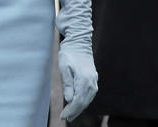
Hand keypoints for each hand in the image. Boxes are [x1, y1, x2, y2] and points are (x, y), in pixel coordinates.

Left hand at [55, 0, 97, 121]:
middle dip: (75, 111)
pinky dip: (83, 100)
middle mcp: (92, 82)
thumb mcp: (64, 66)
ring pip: (88, 98)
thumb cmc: (69, 53)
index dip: (72, 110)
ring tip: (70, 114)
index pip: (79, 100)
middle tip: (65, 118)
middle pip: (84, 101)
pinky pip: (89, 93)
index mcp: (85, 79)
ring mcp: (94, 80)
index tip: (63, 116)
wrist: (78, 41)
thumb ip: (67, 83)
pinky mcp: (93, 78)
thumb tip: (69, 99)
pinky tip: (77, 103)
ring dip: (79, 107)